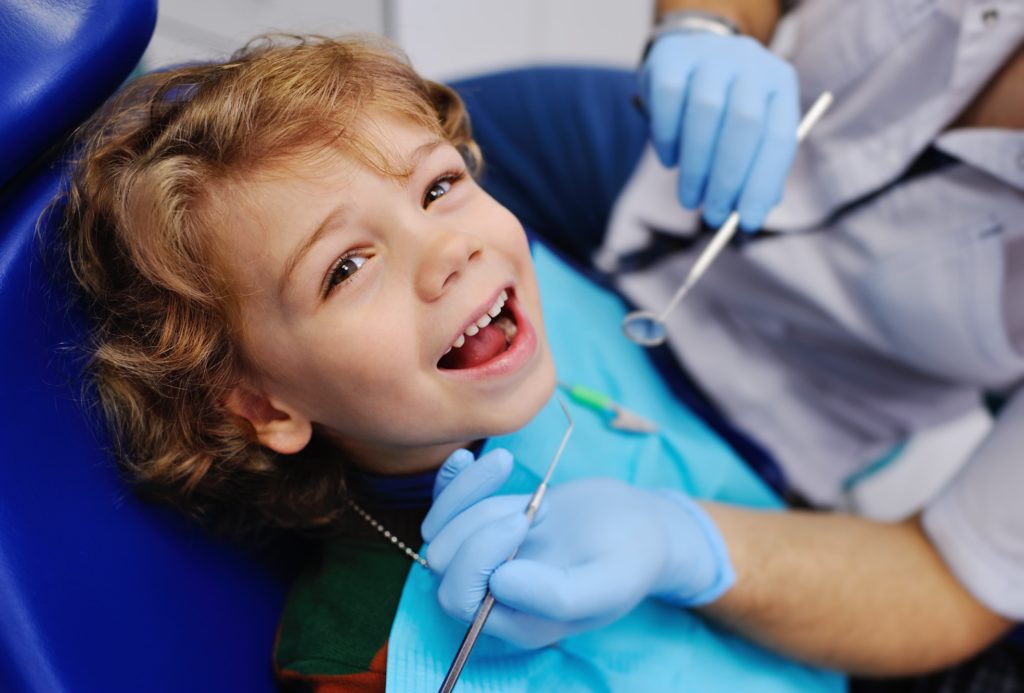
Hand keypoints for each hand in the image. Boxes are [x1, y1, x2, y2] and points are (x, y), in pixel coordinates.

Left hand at [423, 450, 734, 648]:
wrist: (640, 526)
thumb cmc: (631, 559)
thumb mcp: (609, 582)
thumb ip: (558, 596)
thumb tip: (498, 584)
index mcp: (516, 622)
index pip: (460, 598)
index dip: (477, 558)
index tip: (522, 520)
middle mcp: (492, 595)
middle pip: (443, 560)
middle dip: (480, 524)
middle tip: (537, 507)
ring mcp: (485, 557)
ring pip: (441, 528)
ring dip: (475, 497)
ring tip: (532, 489)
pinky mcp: (485, 523)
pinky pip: (446, 504)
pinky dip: (451, 479)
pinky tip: (468, 456)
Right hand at [639, 32, 799, 230]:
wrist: (691, 54)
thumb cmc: (725, 106)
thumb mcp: (750, 130)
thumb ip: (756, 165)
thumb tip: (753, 213)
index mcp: (780, 84)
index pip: (780, 138)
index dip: (764, 183)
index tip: (749, 222)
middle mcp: (750, 62)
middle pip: (744, 124)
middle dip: (727, 179)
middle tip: (712, 216)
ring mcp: (710, 55)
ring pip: (706, 113)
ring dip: (696, 167)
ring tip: (689, 198)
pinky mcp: (671, 57)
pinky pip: (668, 102)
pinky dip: (668, 141)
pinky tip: (670, 161)